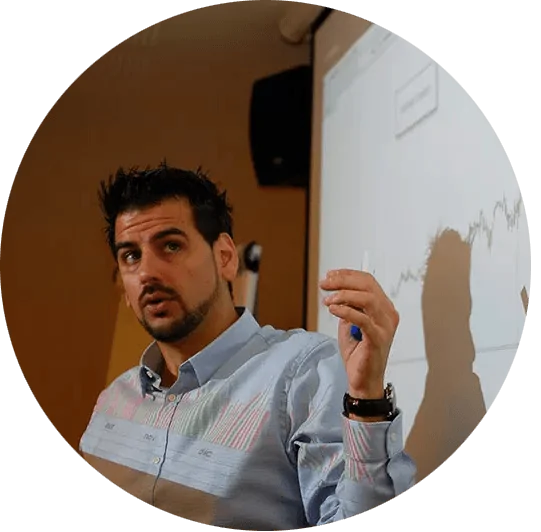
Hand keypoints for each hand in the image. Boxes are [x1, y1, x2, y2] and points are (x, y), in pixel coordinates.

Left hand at [319, 269, 398, 399]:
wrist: (362, 379)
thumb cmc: (357, 352)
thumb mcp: (349, 322)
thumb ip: (347, 305)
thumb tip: (336, 287)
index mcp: (383, 308)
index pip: (368, 281)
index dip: (347, 275)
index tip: (329, 275)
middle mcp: (388, 314)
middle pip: (368, 286)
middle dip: (343, 281)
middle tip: (324, 284)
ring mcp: (385, 326)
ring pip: (367, 299)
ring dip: (344, 295)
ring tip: (327, 300)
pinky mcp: (378, 338)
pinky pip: (363, 319)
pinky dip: (346, 310)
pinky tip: (333, 309)